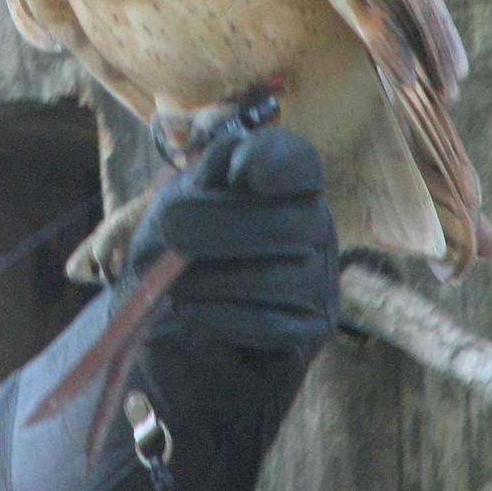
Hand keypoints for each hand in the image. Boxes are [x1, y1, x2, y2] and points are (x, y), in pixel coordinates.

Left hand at [126, 123, 338, 356]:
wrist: (173, 309)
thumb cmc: (183, 239)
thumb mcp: (182, 196)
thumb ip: (206, 172)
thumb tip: (236, 163)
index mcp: (287, 183)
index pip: (300, 162)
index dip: (275, 162)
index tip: (237, 173)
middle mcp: (315, 227)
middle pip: (289, 223)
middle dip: (223, 225)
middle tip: (171, 230)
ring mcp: (320, 280)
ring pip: (278, 278)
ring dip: (215, 278)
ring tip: (174, 281)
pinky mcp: (310, 329)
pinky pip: (273, 325)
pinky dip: (223, 316)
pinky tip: (189, 310)